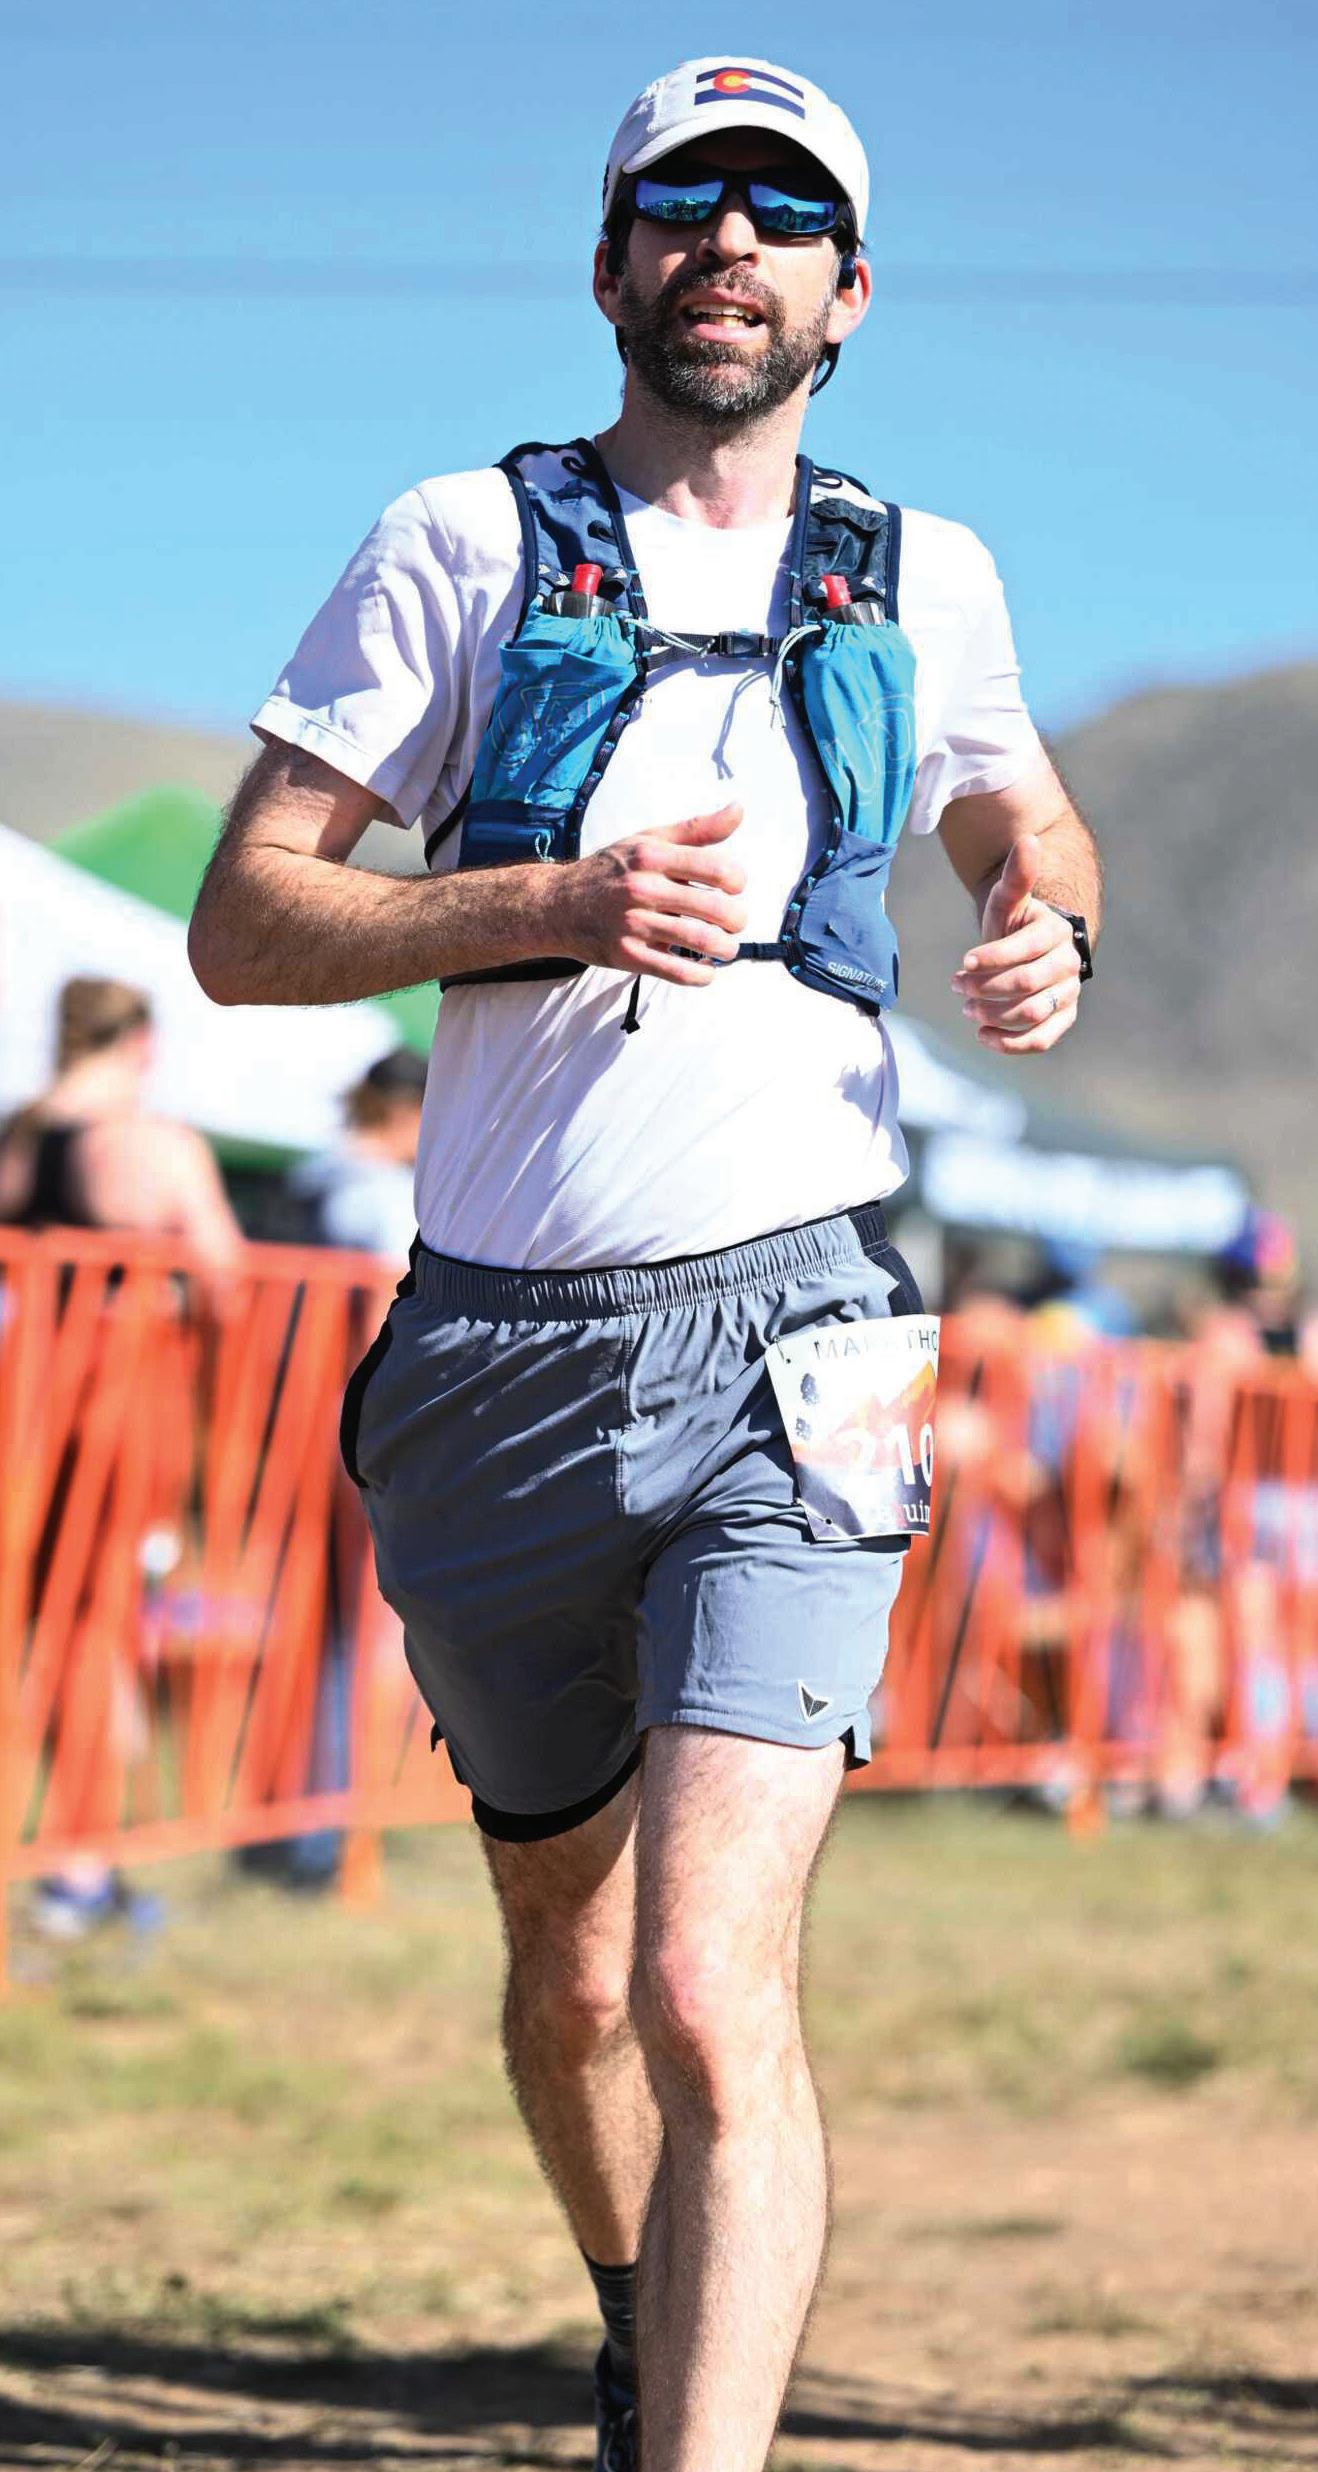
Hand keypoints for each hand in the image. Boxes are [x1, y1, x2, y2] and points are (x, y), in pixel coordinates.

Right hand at [550, 803, 748, 985]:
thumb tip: (739, 810)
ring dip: (725, 948)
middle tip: (735, 922)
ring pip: (699, 941)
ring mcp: (633, 924)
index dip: (737, 881)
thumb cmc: (612, 870)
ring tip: (726, 947)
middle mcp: (642, 888)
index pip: (717, 868)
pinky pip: (676, 971)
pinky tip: (706, 970)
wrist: (557, 905)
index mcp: (652, 856)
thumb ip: (696, 830)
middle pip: (715, 908)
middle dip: (737, 920)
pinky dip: (700, 976)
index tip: (734, 888)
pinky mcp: (627, 955)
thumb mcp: (648, 841)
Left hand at [953, 834, 1080, 1052]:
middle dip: (985, 988)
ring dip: (993, 1014)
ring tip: (967, 1009)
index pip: (1024, 950)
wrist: (1030, 950)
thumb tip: (1028, 839)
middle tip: (958, 987)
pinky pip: (1041, 1039)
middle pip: (1026, 984)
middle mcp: (1070, 964)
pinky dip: (1011, 1043)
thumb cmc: (1013, 925)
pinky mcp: (1062, 1020)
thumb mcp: (1008, 901)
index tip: (963, 963)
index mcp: (1057, 932)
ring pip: (1032, 1013)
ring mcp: (1068, 994)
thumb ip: (1016, 877)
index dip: (990, 959)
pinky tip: (983, 1035)